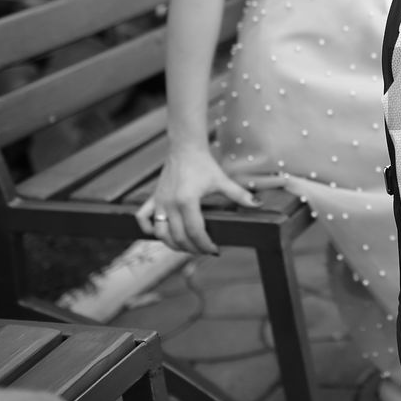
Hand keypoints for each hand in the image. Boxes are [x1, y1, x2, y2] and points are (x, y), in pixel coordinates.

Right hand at [135, 145, 258, 254]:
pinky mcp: (154, 198)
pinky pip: (143, 217)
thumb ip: (239, 195)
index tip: (215, 250)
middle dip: (192, 249)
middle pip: (179, 237)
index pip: (195, 232)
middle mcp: (170, 204)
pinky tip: (160, 234)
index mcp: (187, 201)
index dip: (205, 245)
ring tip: (187, 247)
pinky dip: (148, 228)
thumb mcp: (222, 181)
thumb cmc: (204, 165)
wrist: (185, 149)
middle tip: (204, 251)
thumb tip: (257, 204)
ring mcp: (160, 202)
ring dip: (172, 244)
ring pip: (160, 233)